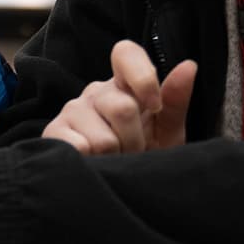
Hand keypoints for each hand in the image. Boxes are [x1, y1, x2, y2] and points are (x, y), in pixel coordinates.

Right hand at [41, 39, 195, 154]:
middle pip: (123, 108)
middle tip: (132, 152)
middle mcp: (95, 92)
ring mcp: (72, 110)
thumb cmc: (142, 157)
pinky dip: (93, 164)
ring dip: (114, 158)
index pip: (126, 53)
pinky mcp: (54, 133)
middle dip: (134, 141)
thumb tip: (189, 65)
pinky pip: (79, 148)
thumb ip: (175, 101)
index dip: (142, 76)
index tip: (155, 107)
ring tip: (113, 161)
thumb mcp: (166, 133)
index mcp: (123, 85)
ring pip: (103, 138)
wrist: (116, 190)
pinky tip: (93, 164)